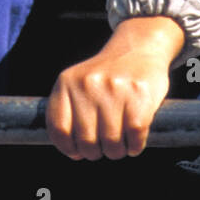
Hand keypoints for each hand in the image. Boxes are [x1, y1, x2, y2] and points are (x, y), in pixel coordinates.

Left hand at [46, 17, 184, 159]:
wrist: (138, 47)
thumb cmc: (105, 76)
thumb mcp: (77, 83)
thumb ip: (69, 111)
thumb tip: (73, 151)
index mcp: (66, 82)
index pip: (59, 129)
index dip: (68, 148)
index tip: (77, 152)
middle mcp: (88, 84)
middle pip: (86, 141)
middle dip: (95, 152)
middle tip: (103, 149)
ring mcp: (114, 89)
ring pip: (112, 143)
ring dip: (117, 152)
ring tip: (120, 146)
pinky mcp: (140, 96)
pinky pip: (135, 137)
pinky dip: (135, 146)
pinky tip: (134, 142)